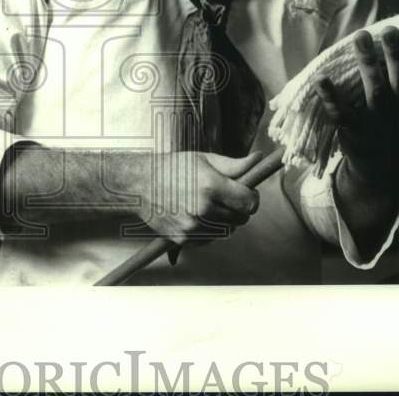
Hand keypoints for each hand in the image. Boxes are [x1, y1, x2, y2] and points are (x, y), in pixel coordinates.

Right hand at [135, 150, 261, 243]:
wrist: (141, 184)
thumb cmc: (173, 168)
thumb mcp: (203, 159)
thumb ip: (233, 165)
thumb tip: (258, 161)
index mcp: (211, 185)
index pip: (249, 202)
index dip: (252, 197)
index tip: (247, 193)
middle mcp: (203, 208)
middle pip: (241, 219)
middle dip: (239, 209)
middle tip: (226, 198)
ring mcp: (193, 226)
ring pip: (227, 231)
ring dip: (225, 221)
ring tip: (210, 206)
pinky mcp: (184, 239)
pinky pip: (210, 240)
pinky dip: (210, 230)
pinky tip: (198, 216)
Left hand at [316, 27, 398, 195]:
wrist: (377, 173)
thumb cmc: (398, 132)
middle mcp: (397, 115)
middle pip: (398, 83)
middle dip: (394, 56)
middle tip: (390, 30)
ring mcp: (375, 123)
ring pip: (373, 91)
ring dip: (368, 64)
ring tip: (360, 37)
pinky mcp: (352, 131)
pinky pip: (340, 113)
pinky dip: (330, 97)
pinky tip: (321, 78)